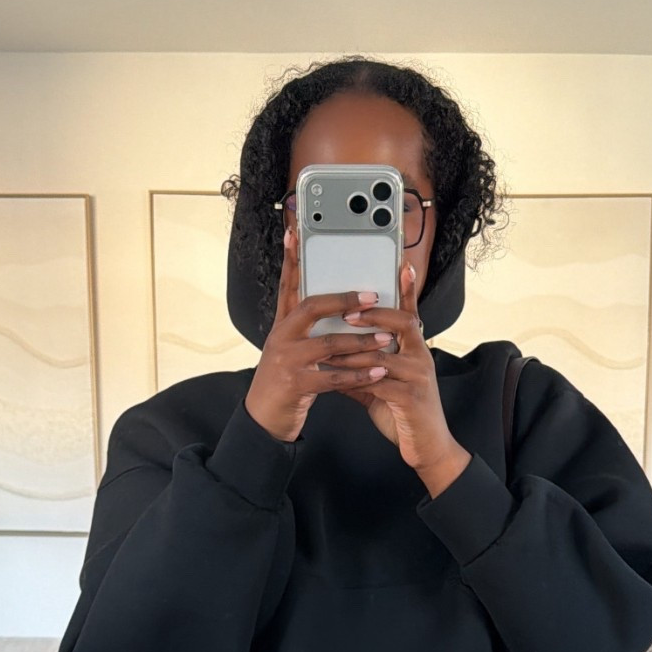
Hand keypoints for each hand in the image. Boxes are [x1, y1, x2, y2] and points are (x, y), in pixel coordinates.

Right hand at [244, 228, 397, 441]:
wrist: (265, 418)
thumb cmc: (285, 382)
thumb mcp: (291, 349)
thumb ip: (308, 329)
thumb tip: (337, 309)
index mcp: (282, 325)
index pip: (288, 285)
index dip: (292, 259)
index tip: (295, 233)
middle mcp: (282, 337)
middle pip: (313, 307)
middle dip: (345, 300)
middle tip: (373, 297)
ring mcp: (288, 360)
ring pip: (328, 343)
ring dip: (361, 341)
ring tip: (386, 338)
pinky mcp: (297, 384)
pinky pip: (334, 377)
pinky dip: (359, 375)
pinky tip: (379, 372)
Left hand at [339, 259, 469, 484]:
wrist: (426, 448)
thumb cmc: (403, 415)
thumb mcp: (379, 386)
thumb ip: (361, 369)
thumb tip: (332, 357)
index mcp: (415, 351)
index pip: (410, 313)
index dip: (407, 290)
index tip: (401, 265)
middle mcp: (421, 358)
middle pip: (403, 322)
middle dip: (374, 314)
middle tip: (347, 311)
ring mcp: (419, 377)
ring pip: (384, 353)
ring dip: (355, 349)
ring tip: (330, 345)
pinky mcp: (411, 398)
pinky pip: (380, 380)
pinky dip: (357, 377)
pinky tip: (338, 376)